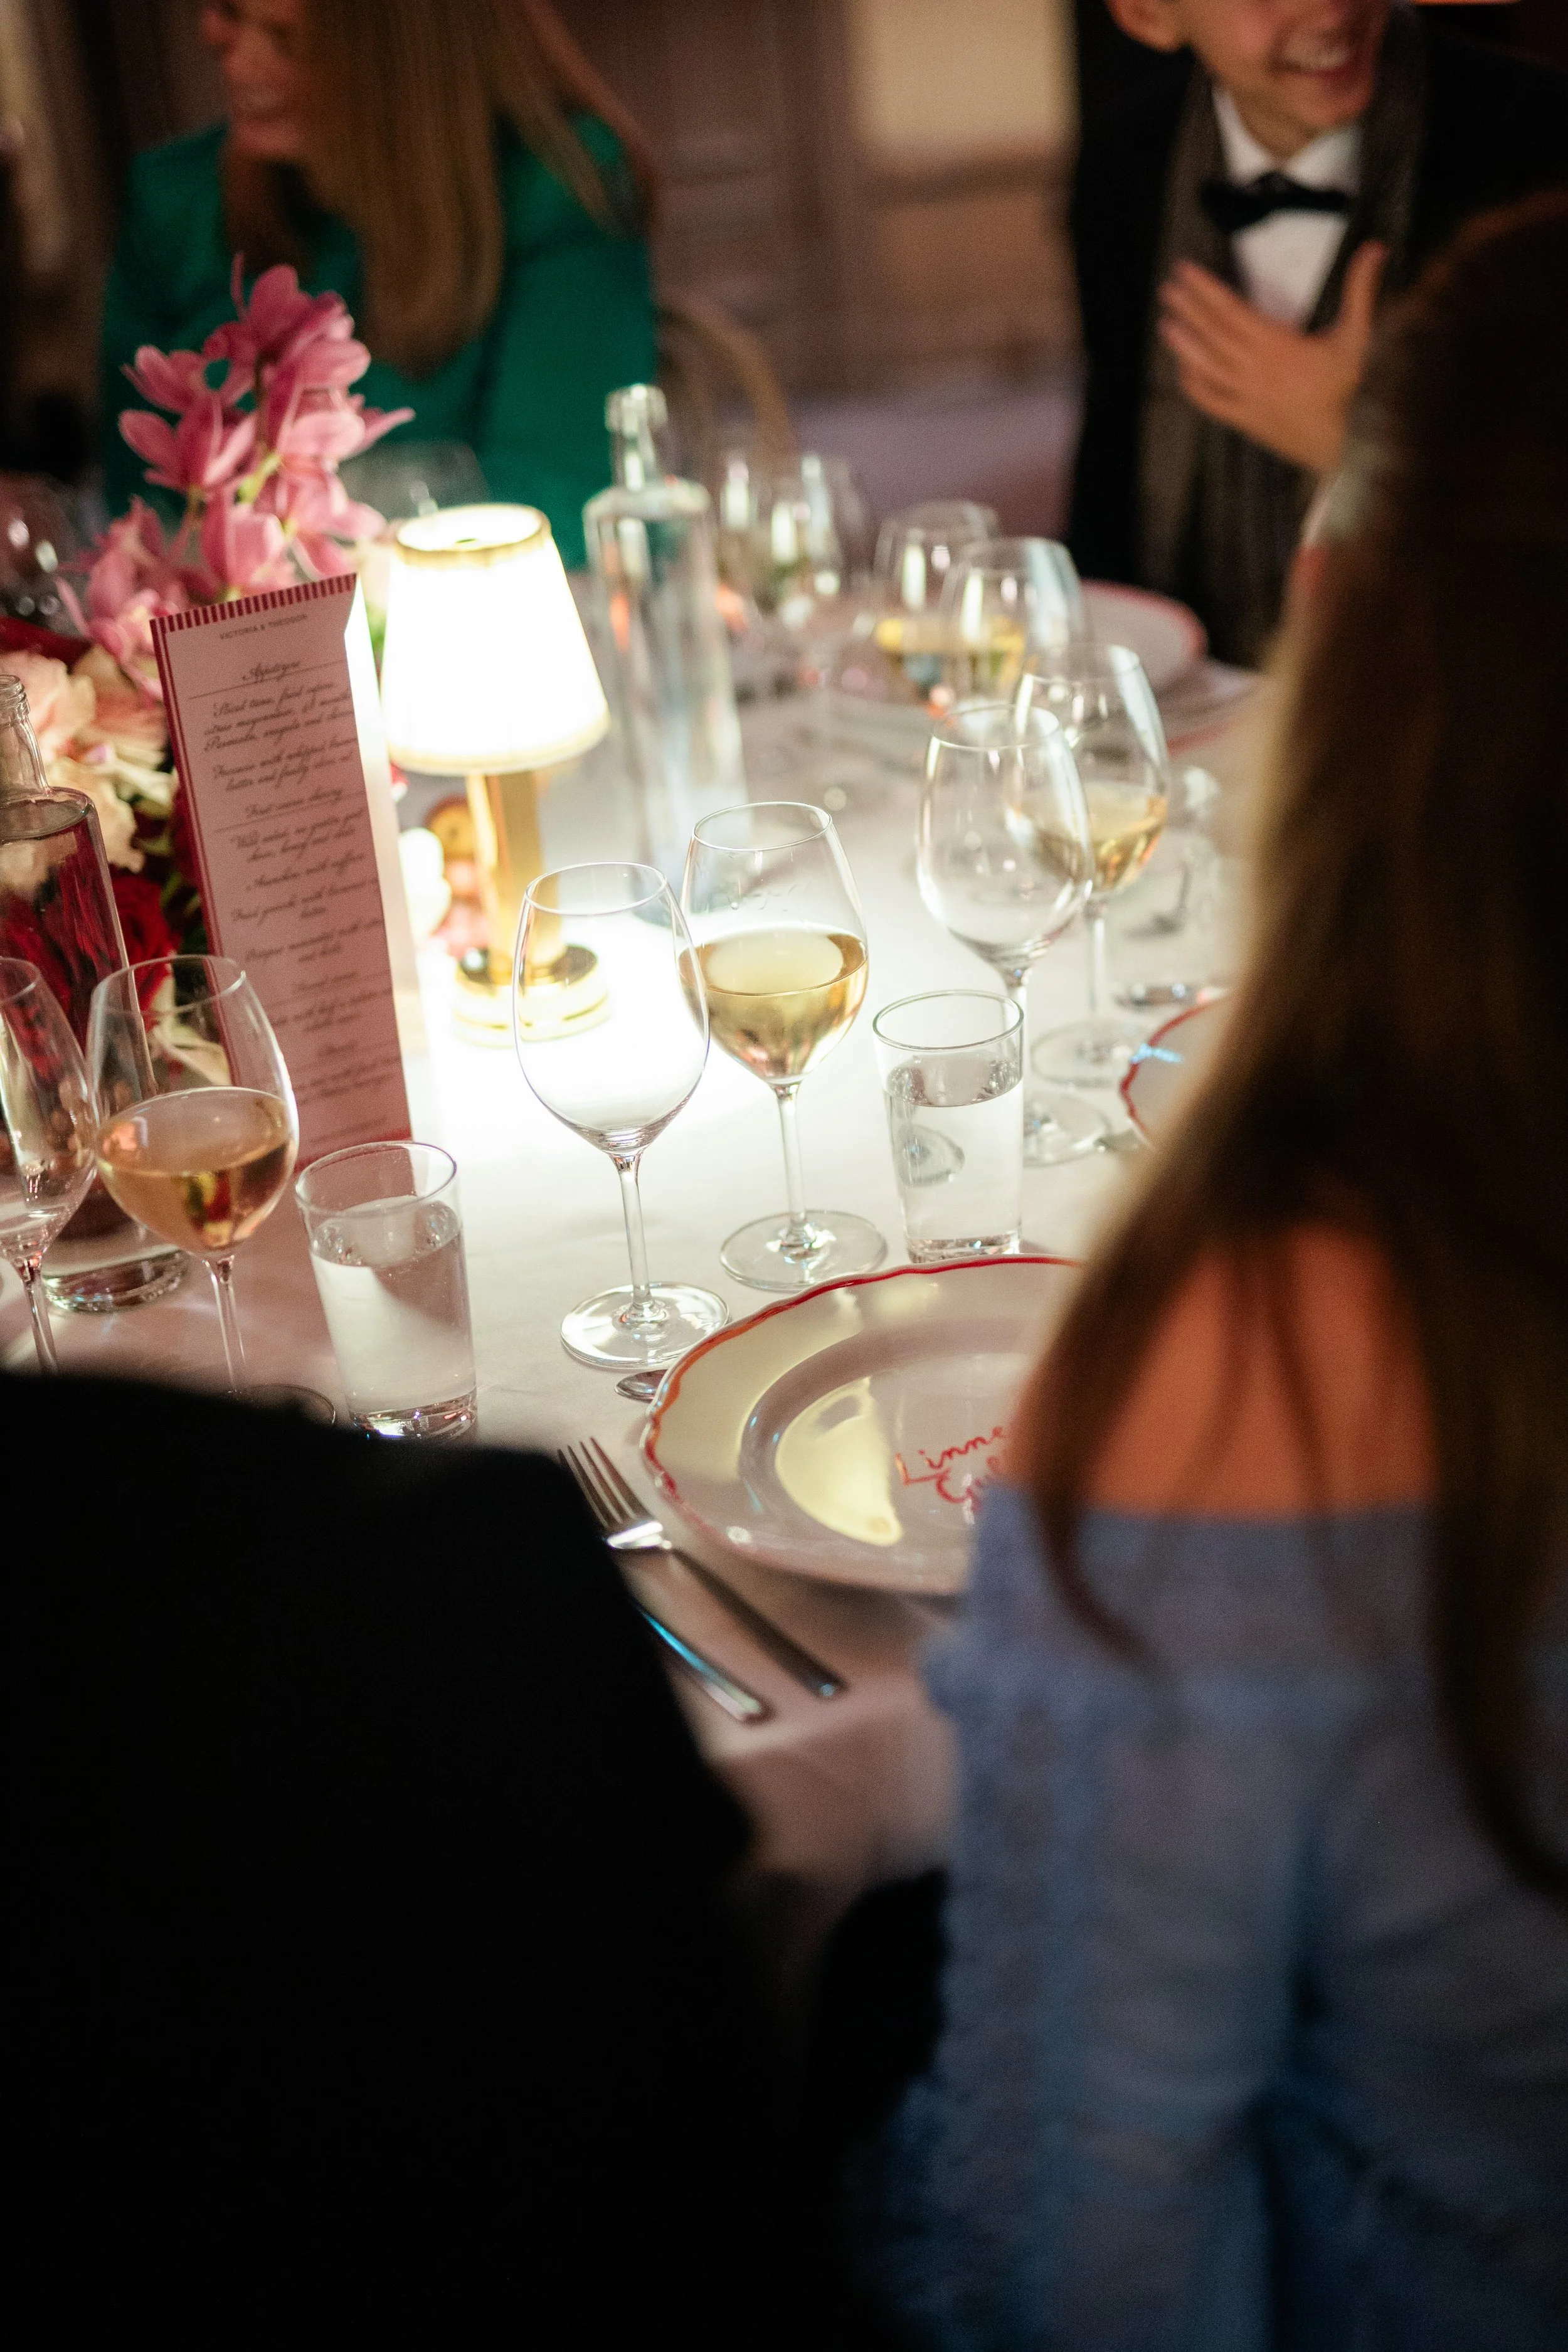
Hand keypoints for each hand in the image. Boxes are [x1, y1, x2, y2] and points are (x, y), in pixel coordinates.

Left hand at [1157, 241, 1386, 473]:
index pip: (1230, 310)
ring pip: (1206, 367)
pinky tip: (1184, 370)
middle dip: (1189, 308)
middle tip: (1168, 288)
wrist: (1348, 442)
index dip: (1205, 289)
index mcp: (1276, 346)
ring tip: (1166, 324)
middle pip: (1212, 334)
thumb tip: (1375, 248)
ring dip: (1184, 344)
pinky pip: (1211, 401)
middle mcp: (1255, 370)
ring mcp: (1247, 397)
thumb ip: (1360, 290)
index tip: (1185, 272)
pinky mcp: (1246, 419)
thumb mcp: (1358, 335)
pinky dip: (1195, 384)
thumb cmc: (1353, 388)